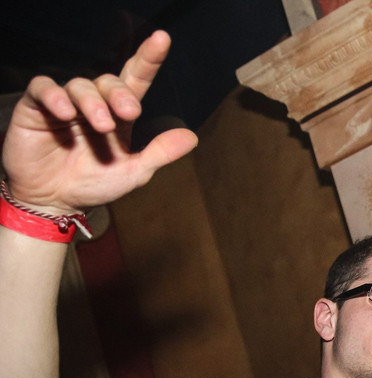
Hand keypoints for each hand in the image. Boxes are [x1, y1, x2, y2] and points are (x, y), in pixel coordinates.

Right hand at [1, 30, 197, 214]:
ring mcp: (65, 103)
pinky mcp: (36, 108)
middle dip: (121, 94)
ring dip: (93, 102)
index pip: (136, 79)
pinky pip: (43, 88)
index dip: (148, 59)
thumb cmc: (94, 183)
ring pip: (80, 85)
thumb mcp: (133, 172)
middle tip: (130, 112)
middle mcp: (95, 103)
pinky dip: (55, 96)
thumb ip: (160, 153)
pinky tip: (64, 112)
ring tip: (101, 126)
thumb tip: (192, 137)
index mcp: (120, 114)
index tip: (162, 39)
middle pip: (109, 82)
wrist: (54, 201)